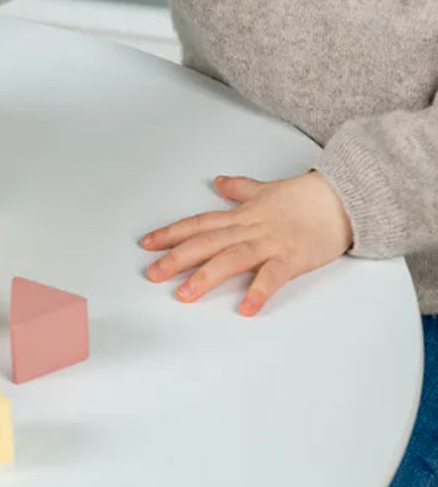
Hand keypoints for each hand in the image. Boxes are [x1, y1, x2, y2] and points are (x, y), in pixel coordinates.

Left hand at [141, 170, 352, 315]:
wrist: (343, 196)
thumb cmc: (304, 195)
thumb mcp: (265, 189)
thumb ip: (240, 189)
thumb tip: (218, 182)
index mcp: (241, 216)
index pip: (198, 223)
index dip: (172, 233)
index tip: (147, 244)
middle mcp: (249, 229)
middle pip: (206, 242)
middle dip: (176, 258)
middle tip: (152, 274)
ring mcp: (270, 243)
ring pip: (231, 258)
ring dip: (205, 276)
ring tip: (184, 294)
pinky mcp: (293, 258)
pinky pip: (273, 276)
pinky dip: (259, 291)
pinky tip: (245, 309)